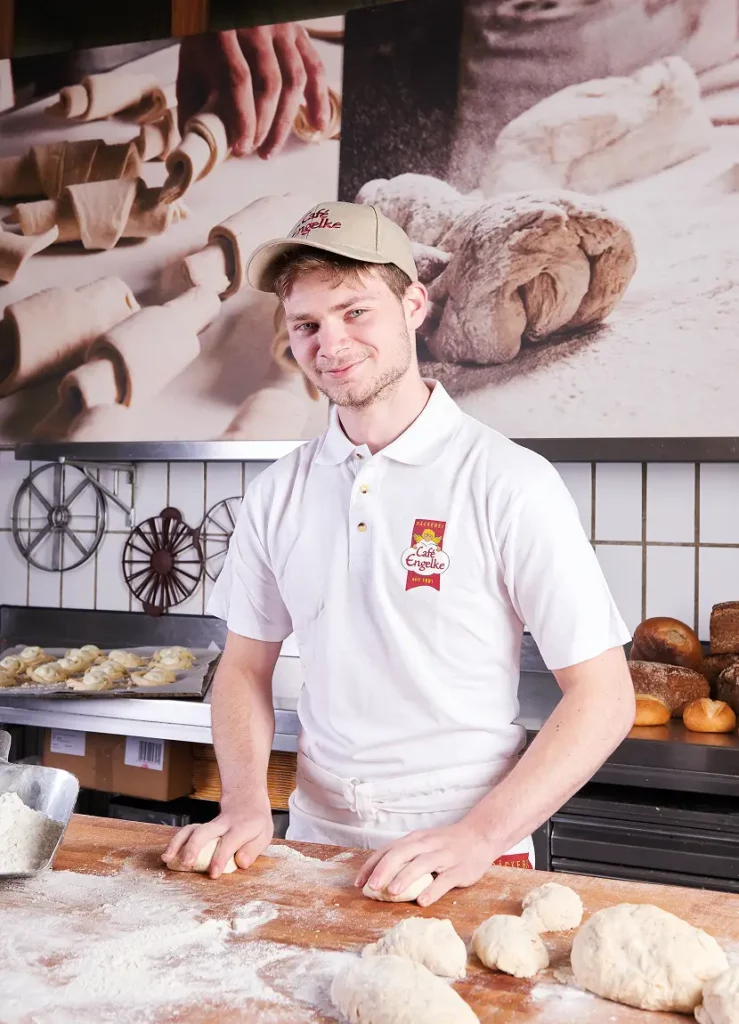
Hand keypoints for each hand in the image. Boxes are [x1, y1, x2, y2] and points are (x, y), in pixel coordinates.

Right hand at [161, 790, 272, 877]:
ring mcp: (211, 824)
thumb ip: (253, 849)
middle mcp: (224, 824)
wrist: (246, 799)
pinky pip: (187, 832)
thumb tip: (241, 863)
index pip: (229, 842)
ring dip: (178, 843)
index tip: (213, 874)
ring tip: (167, 859)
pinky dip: (175, 842)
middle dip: (194, 847)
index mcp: (242, 827)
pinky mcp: (202, 826)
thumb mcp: (264, 834)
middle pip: (205, 831)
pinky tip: (167, 855)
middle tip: (186, 863)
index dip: (220, 858)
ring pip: (191, 829)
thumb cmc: (256, 823)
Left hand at [176, 25, 328, 159]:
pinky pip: (314, 67)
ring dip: (285, 121)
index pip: (240, 80)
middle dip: (265, 126)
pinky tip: (317, 123)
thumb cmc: (207, 39)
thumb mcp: (190, 63)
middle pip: (269, 84)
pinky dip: (319, 97)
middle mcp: (256, 28)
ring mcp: (281, 30)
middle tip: (257, 151)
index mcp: (225, 34)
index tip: (241, 147)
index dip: (243, 119)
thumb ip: (192, 101)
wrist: (224, 9)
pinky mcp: (298, 33)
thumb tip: (197, 144)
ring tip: (272, 147)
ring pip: (293, 80)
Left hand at [354, 820, 497, 905]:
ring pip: (422, 864)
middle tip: (371, 887)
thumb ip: (405, 856)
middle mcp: (427, 845)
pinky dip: (433, 890)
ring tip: (392, 892)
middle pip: (402, 854)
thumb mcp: (423, 843)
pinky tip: (422, 901)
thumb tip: (378, 876)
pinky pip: (445, 879)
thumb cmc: (446, 843)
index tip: (358, 883)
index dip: (372, 865)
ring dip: (405, 877)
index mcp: (415, 839)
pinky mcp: (460, 869)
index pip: (388, 850)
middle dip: (384, 869)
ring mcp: (444, 856)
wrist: (480, 835)